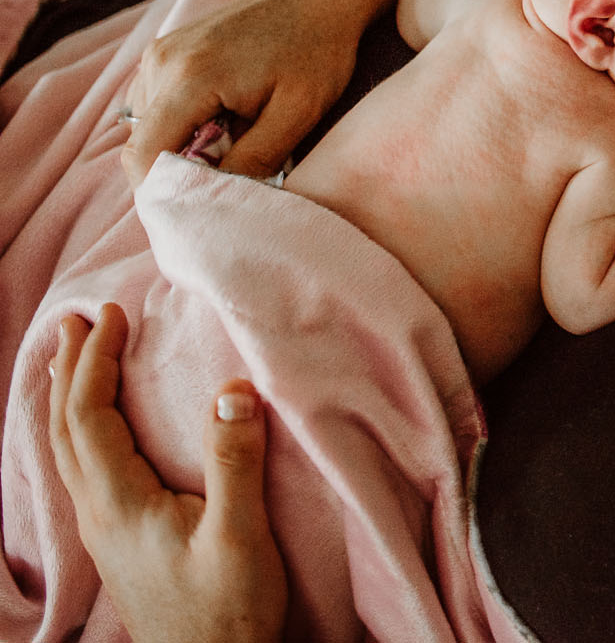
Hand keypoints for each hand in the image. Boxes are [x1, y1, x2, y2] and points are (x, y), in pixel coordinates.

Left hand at [48, 304, 287, 642]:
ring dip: (68, 398)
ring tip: (75, 361)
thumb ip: (233, 461)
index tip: (112, 315)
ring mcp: (105, 531)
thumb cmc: (230, 608)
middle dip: (69, 371)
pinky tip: (95, 430)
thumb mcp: (240, 534)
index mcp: (120, 504)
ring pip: (66, 451)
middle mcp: (99, 514)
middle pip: (64, 430)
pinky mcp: (119, 542)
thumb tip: (231, 389)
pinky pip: (81, 469)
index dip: (95, 362)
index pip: (89, 417)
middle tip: (78, 321)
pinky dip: (79, 430)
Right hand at [123, 0, 357, 184]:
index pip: (145, 157)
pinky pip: (157, 106)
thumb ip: (254, 160)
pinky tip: (226, 115)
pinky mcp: (165, 52)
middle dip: (182, 170)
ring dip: (184, 145)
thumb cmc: (316, 51)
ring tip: (237, 134)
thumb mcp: (298, 114)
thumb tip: (217, 200)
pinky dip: (184, 123)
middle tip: (234, 169)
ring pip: (149, 128)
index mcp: (189, 78)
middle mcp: (160, 63)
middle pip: (143, 145)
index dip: (168, 192)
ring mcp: (158, 54)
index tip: (207, 204)